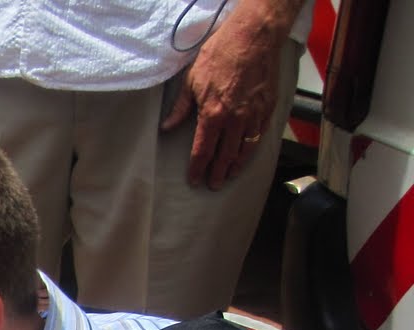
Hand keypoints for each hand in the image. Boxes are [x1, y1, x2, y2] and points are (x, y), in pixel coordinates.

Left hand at [160, 8, 287, 189]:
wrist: (253, 37)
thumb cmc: (220, 55)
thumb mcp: (192, 81)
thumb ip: (180, 109)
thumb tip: (167, 128)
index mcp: (212, 115)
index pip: (202, 151)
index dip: (197, 168)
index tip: (194, 180)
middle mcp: (234, 120)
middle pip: (224, 155)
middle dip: (217, 173)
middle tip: (213, 185)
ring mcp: (253, 114)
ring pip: (245, 149)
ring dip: (236, 165)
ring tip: (230, 175)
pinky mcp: (268, 107)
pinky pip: (260, 134)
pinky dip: (253, 148)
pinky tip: (247, 153)